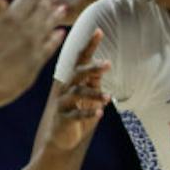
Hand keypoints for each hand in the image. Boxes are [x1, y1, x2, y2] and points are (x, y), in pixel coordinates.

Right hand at [48, 28, 110, 149]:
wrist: (61, 138)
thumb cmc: (77, 114)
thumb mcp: (88, 96)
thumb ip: (94, 81)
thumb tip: (103, 65)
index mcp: (73, 80)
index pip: (81, 59)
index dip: (89, 46)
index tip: (99, 31)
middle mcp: (66, 88)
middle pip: (78, 73)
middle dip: (92, 68)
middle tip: (108, 64)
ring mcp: (63, 103)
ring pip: (77, 94)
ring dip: (94, 95)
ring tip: (108, 98)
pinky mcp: (63, 119)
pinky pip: (76, 115)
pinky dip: (88, 114)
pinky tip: (100, 114)